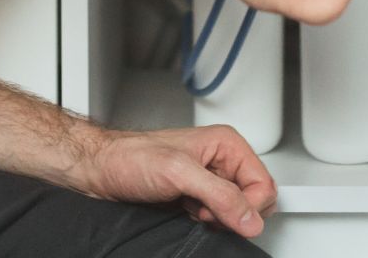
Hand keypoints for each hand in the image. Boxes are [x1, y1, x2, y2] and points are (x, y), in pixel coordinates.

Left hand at [78, 124, 276, 237]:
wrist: (104, 170)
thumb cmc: (134, 157)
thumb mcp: (180, 173)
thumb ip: (219, 195)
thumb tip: (251, 218)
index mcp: (227, 144)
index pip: (263, 183)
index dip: (250, 206)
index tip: (227, 214)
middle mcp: (222, 161)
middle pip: (254, 199)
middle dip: (233, 213)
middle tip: (205, 208)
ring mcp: (210, 180)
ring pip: (236, 212)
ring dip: (216, 219)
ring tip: (192, 209)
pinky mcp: (197, 197)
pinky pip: (217, 218)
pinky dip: (206, 222)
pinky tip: (187, 214)